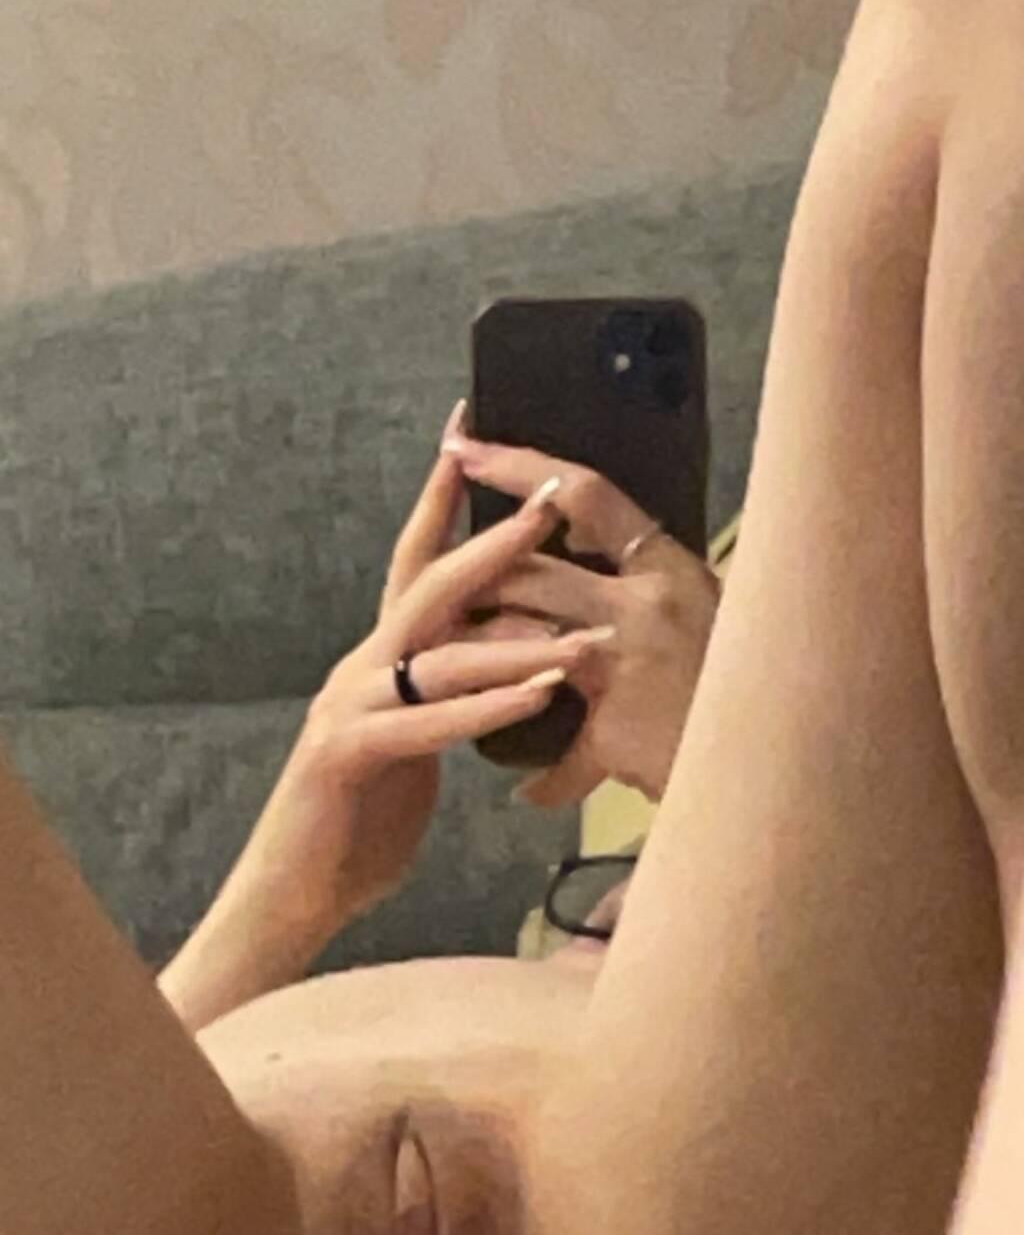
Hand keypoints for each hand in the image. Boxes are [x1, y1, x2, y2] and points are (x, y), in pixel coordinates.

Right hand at [160, 420, 614, 1031]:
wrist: (294, 892)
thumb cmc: (363, 817)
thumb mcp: (418, 740)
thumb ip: (451, 692)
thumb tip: (513, 662)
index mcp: (382, 656)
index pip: (418, 561)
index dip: (442, 498)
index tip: (468, 435)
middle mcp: (362, 664)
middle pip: (431, 582)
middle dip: (494, 538)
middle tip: (551, 499)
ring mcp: (350, 704)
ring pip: (439, 652)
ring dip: (517, 640)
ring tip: (585, 632)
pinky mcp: (346, 752)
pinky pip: (427, 722)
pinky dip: (485, 708)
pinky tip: (537, 696)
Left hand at [442, 433, 720, 805]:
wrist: (786, 759)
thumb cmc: (743, 685)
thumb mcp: (701, 620)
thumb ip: (641, 592)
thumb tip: (586, 562)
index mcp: (669, 565)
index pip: (586, 492)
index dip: (522, 466)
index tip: (467, 445)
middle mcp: (650, 597)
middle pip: (530, 566)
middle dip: (472, 572)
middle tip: (425, 572)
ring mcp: (630, 655)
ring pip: (519, 638)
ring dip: (478, 656)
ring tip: (442, 668)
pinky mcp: (618, 719)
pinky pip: (561, 747)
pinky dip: (547, 777)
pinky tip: (532, 795)